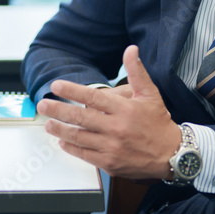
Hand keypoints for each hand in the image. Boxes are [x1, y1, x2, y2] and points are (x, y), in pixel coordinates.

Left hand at [35, 45, 181, 180]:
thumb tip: (131, 49)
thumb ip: (137, 71)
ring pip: (79, 137)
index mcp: (124, 109)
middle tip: (42, 104)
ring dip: (60, 130)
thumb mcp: (150, 94)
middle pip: (80, 117)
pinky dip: (71, 148)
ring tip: (47, 123)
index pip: (92, 97)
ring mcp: (112, 147)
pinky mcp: (110, 163)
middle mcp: (116, 128)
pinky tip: (62, 142)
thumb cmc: (158, 122)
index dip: (72, 90)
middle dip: (58, 109)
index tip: (56, 86)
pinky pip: (85, 155)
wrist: (172, 154)